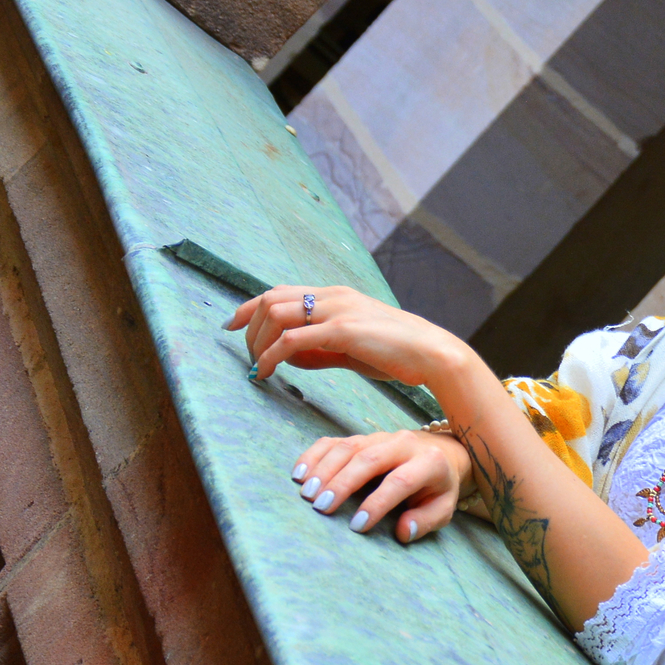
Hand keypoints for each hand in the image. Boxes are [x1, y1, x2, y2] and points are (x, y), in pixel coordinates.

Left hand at [226, 285, 466, 386]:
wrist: (432, 355)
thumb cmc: (397, 354)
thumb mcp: (353, 348)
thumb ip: (320, 350)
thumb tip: (288, 357)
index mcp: (337, 296)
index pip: (281, 291)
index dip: (250, 306)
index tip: (232, 325)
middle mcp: (334, 296)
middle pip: (271, 299)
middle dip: (249, 327)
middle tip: (247, 356)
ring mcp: (338, 311)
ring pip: (276, 315)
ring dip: (257, 342)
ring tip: (257, 366)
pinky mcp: (342, 330)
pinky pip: (291, 341)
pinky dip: (270, 357)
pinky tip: (266, 372)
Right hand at [290, 428, 472, 542]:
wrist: (441, 453)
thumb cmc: (437, 488)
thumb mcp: (443, 507)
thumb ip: (427, 520)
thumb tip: (403, 531)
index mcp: (429, 462)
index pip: (400, 481)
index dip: (378, 503)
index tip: (357, 525)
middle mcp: (403, 444)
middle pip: (369, 458)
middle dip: (343, 483)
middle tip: (322, 506)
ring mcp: (380, 437)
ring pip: (349, 447)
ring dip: (325, 469)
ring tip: (307, 494)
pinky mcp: (361, 437)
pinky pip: (334, 441)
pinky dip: (314, 455)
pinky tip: (299, 474)